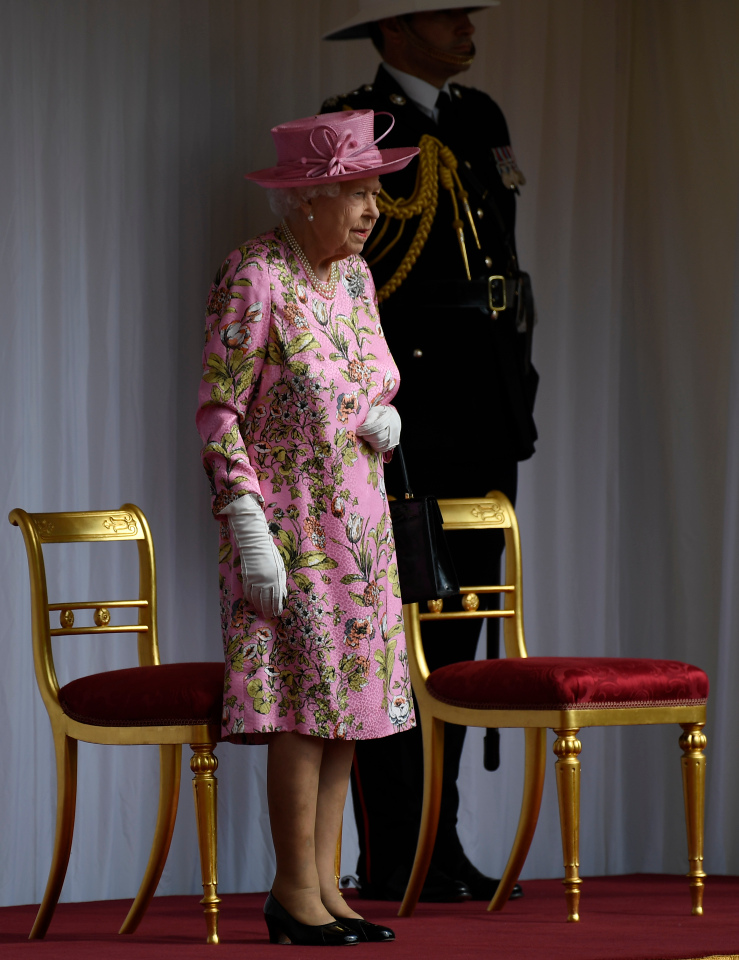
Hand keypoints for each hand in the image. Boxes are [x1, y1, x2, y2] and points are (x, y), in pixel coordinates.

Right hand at [223, 495, 286, 617]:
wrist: (255, 545)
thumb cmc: (271, 555)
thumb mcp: (280, 568)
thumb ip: (281, 582)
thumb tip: (282, 595)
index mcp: (275, 579)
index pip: (276, 598)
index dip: (276, 607)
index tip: (277, 613)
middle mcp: (264, 582)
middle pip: (265, 601)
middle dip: (267, 610)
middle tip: (269, 615)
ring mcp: (254, 581)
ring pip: (255, 599)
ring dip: (259, 606)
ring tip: (262, 611)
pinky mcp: (246, 579)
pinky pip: (248, 593)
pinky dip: (251, 599)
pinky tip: (253, 602)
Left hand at [356, 404, 400, 452]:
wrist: (392, 416)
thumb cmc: (380, 413)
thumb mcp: (374, 411)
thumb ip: (369, 419)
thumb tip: (361, 428)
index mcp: (388, 417)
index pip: (376, 426)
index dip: (365, 430)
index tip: (358, 431)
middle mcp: (394, 428)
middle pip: (378, 437)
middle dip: (368, 437)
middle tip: (363, 434)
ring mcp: (395, 436)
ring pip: (380, 444)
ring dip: (371, 442)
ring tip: (368, 437)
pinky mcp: (394, 443)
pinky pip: (384, 449)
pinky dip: (376, 447)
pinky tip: (373, 442)